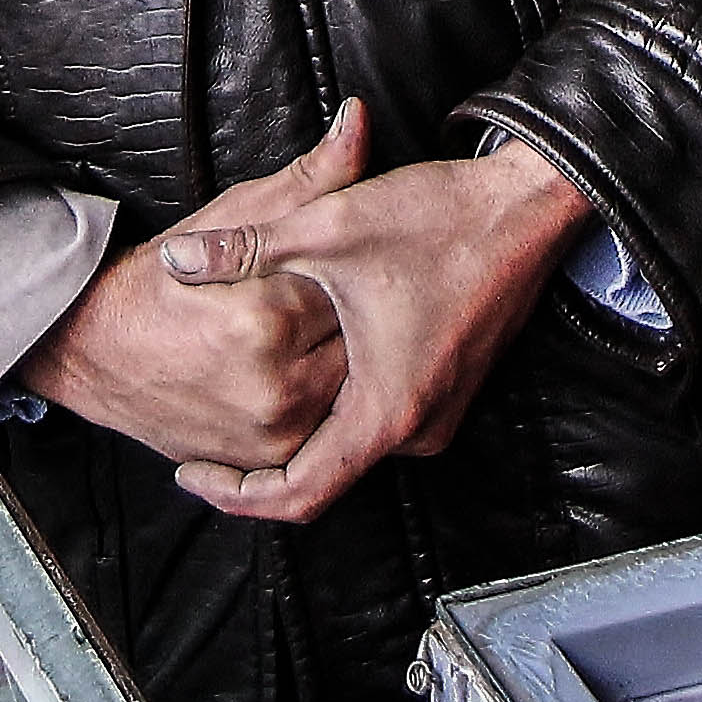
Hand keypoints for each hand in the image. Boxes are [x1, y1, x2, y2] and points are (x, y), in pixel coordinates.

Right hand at [13, 104, 367, 470]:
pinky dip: (326, 401)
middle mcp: (275, 386)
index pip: (354, 286)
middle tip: (329, 297)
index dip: (350, 269)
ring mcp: (273, 434)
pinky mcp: (268, 462)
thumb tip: (359, 122)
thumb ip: (310, 177)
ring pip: (352, 390)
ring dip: (346, 360)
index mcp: (266, 319)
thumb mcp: (234, 213)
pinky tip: (306, 370)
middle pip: (362, 345)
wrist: (96, 351)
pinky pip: (327, 430)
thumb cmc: (163, 281)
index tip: (336, 261)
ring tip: (318, 332)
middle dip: (357, 318)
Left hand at [158, 139, 590, 525]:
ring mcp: (439, 411)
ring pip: (352, 448)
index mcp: (385, 408)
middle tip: (201, 445)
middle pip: (324, 477)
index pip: (300, 493)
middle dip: (259, 467)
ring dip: (298, 437)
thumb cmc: (439, 218)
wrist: (527, 205)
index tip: (192, 476)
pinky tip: (299, 376)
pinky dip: (333, 414)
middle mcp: (418, 427)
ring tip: (239, 412)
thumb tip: (175, 261)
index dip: (238, 495)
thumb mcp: (327, 227)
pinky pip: (380, 422)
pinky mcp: (448, 388)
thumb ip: (244, 248)